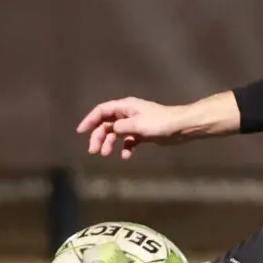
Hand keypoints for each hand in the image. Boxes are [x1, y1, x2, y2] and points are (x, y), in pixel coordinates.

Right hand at [76, 94, 234, 159]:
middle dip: (98, 136)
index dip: (89, 120)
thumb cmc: (160, 123)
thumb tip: (110, 129)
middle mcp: (128, 114)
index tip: (81, 132)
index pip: (102, 111)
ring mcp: (135, 124)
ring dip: (109, 143)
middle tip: (94, 151)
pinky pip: (128, 141)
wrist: (181, 128)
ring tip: (107, 155)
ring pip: (116, 133)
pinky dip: (125, 148)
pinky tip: (125, 156)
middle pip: (107, 124)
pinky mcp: (142, 133)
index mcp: (125, 107)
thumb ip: (120, 127)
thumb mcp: (137, 125)